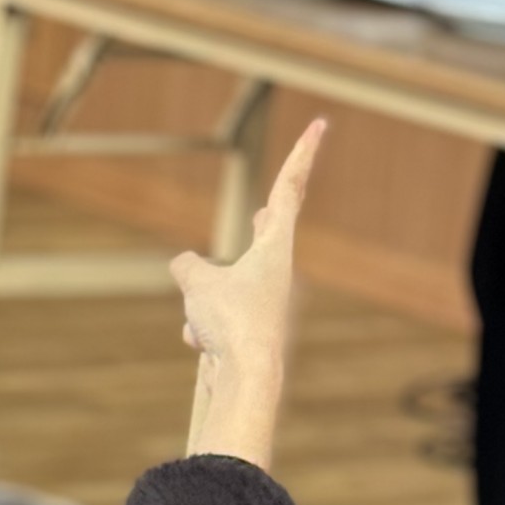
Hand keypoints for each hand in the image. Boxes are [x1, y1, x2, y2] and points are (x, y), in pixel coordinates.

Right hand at [173, 118, 324, 466]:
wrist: (245, 379)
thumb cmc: (230, 322)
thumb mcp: (198, 284)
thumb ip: (189, 267)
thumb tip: (184, 264)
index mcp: (275, 248)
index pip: (288, 190)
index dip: (302, 155)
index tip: (319, 126)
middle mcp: (276, 273)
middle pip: (271, 231)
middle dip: (267, 214)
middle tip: (284, 189)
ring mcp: (264, 303)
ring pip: (221, 290)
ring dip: (202, 305)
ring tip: (200, 326)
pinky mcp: (250, 332)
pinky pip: (214, 321)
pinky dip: (202, 330)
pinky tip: (202, 345)